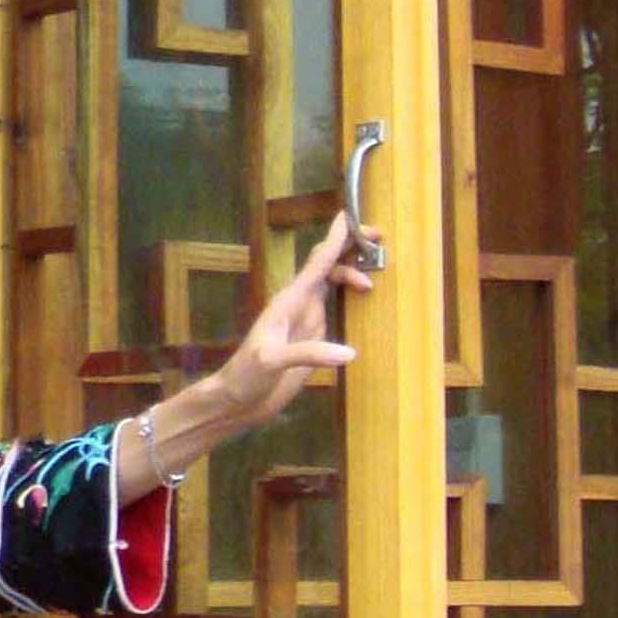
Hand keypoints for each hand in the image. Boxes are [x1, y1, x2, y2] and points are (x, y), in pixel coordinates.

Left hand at [179, 211, 373, 439]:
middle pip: (327, 266)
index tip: (352, 217)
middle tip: (380, 238)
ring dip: (352, 272)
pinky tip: (366, 301)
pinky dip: (351, 298)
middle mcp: (299, 304)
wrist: (238, 399)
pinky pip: (335, 308)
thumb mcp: (272, 361)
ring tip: (379, 274)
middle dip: (351, 249)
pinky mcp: (312, 339)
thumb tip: (349, 352)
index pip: (316, 263)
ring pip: (331, 284)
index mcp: (288, 301)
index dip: (335, 240)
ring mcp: (305, 320)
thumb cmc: (246, 375)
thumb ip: (308, 354)